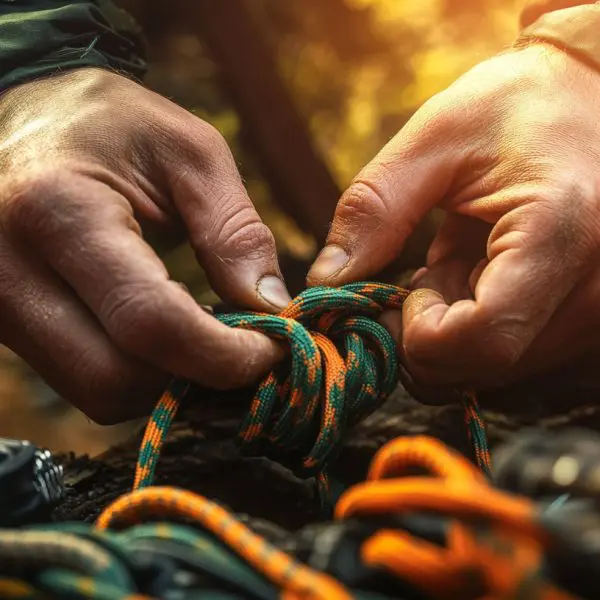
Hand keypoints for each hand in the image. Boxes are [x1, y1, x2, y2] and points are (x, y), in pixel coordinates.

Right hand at [0, 68, 289, 423]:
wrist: (27, 116)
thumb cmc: (113, 122)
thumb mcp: (189, 153)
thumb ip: (234, 231)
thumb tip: (272, 309)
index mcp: (57, 210)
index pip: (149, 322)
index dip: (222, 355)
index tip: (271, 350)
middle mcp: (9, 270)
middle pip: (117, 377)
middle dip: (196, 376)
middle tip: (245, 346)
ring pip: (98, 392)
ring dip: (167, 380)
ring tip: (207, 335)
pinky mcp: (6, 323)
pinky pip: (83, 380)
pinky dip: (138, 373)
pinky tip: (167, 334)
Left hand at [308, 44, 599, 390]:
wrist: (587, 93)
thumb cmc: (515, 104)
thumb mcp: (434, 140)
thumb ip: (375, 211)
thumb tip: (326, 282)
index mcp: (559, 231)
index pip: (483, 339)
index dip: (420, 333)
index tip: (404, 289)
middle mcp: (596, 286)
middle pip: (486, 365)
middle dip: (426, 336)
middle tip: (413, 277)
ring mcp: (599, 307)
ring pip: (496, 367)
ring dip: (450, 329)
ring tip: (450, 263)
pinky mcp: (587, 313)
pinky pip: (514, 352)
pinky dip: (474, 326)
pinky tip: (473, 274)